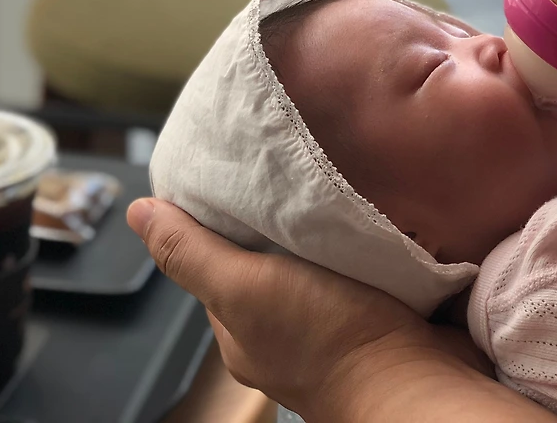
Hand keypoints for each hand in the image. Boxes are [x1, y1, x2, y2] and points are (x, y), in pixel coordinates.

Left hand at [126, 199, 556, 422]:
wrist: (419, 381)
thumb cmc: (328, 337)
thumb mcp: (244, 287)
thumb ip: (191, 252)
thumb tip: (137, 213)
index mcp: (241, 333)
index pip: (216, 264)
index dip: (221, 221)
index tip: (239, 176)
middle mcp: (280, 338)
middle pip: (267, 264)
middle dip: (276, 224)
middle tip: (290, 175)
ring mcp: (331, 333)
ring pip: (316, 269)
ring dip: (322, 236)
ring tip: (330, 191)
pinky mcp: (377, 322)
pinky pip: (359, 275)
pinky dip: (360, 251)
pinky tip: (367, 224)